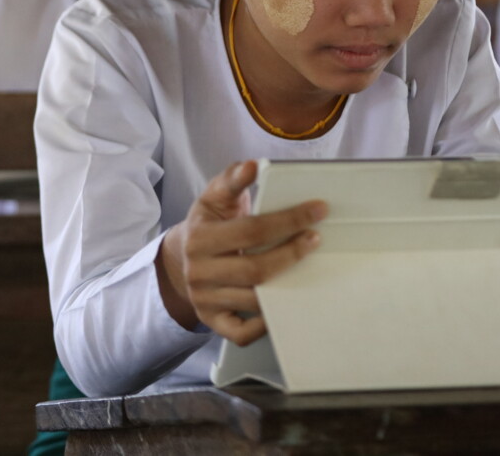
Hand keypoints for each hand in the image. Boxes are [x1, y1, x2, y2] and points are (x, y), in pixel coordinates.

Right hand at [155, 161, 327, 345]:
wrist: (181, 259)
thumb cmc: (208, 224)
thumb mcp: (214, 197)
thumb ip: (232, 179)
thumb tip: (252, 166)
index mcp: (200, 238)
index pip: (252, 230)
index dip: (289, 220)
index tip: (318, 210)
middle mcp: (199, 271)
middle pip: (256, 269)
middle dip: (292, 253)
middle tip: (316, 239)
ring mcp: (204, 299)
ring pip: (253, 299)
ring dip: (286, 286)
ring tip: (308, 268)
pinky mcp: (211, 321)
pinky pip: (241, 333)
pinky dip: (263, 325)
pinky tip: (280, 306)